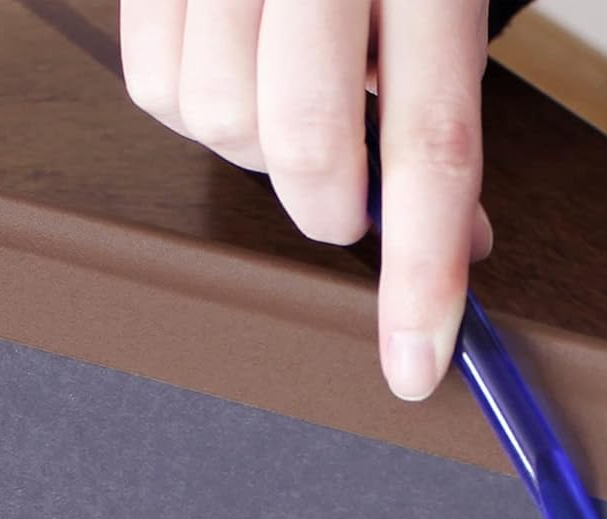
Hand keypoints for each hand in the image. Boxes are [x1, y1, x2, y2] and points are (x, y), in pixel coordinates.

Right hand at [119, 0, 492, 401]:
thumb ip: (445, 92)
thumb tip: (454, 239)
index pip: (430, 143)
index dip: (420, 274)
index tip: (416, 367)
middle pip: (302, 146)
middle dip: (329, 204)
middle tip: (349, 195)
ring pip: (216, 122)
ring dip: (257, 148)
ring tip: (293, 91)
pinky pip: (152, 83)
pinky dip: (194, 105)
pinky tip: (234, 62)